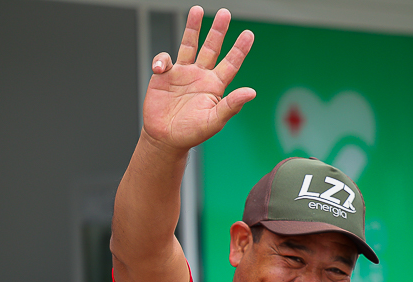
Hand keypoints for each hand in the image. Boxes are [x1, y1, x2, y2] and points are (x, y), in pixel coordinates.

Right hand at [143, 6, 255, 152]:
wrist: (165, 138)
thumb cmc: (192, 132)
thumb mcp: (214, 121)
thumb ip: (231, 105)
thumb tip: (251, 92)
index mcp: (216, 86)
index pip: (231, 63)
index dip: (240, 49)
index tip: (249, 34)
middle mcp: (201, 76)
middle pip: (212, 48)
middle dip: (218, 30)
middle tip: (225, 13)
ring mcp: (183, 73)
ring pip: (189, 45)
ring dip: (193, 28)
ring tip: (197, 10)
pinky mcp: (165, 75)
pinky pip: (164, 59)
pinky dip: (162, 60)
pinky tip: (161, 69)